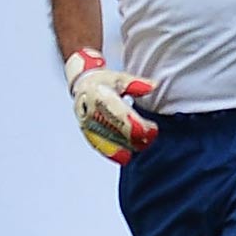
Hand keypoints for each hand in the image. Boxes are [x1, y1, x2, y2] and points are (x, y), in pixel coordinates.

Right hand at [65, 49, 157, 164]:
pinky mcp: (86, 130)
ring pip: (108, 139)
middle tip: (150, 139)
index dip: (138, 125)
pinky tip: (125, 157)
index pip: (121, 115)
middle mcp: (91, 111)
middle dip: (135, 137)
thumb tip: (152, 86)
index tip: (152, 129)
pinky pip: (98, 144)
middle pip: (116, 130)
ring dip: (126, 146)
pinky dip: (112, 152)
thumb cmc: (103, 81)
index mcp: (100, 96)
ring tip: (142, 147)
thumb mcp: (120, 78)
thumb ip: (137, 83)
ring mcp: (87, 122)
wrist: (82, 85)